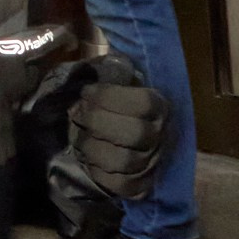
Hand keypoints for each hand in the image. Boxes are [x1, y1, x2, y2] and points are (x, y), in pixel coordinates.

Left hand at [68, 54, 170, 200]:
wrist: (126, 134)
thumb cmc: (113, 101)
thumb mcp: (113, 78)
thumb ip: (107, 69)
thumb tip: (80, 53)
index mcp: (159, 104)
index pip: (143, 102)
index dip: (109, 97)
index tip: (86, 92)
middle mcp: (162, 134)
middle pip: (134, 133)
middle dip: (98, 122)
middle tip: (77, 114)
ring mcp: (153, 162)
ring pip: (124, 161)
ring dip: (93, 147)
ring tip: (78, 136)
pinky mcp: (141, 186)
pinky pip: (120, 185)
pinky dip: (99, 172)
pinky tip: (87, 159)